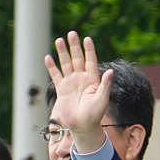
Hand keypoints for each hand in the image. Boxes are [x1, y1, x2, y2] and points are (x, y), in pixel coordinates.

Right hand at [44, 31, 113, 148]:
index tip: (87, 39)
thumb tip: (111, 71)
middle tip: (71, 33)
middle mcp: (81, 79)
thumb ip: (105, 85)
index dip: (89, 50)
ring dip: (62, 52)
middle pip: (77, 58)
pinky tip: (48, 57)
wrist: (83, 126)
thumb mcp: (102, 99)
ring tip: (59, 40)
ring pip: (66, 64)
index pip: (91, 61)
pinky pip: (56, 75)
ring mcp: (71, 83)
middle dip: (74, 46)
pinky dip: (52, 67)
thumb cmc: (95, 115)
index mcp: (92, 80)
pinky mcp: (62, 89)